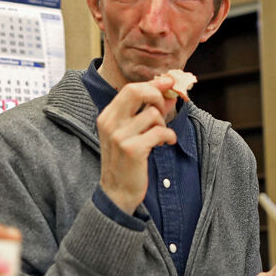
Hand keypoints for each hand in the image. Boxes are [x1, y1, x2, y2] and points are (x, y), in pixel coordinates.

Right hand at [97, 76, 176, 214]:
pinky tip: (167, 143)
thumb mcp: (130, 134)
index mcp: (107, 116)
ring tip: (161, 136)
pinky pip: (160, 131)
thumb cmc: (126, 162)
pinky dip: (169, 136)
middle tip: (164, 108)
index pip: (130, 89)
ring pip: (153, 114)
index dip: (152, 85)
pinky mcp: (132, 149)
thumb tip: (168, 94)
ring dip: (163, 124)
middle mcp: (110, 123)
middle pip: (137, 92)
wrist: (117, 193)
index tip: (168, 83)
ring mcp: (119, 136)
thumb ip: (146, 113)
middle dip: (157, 95)